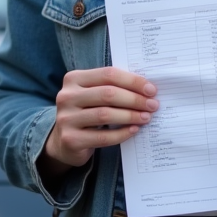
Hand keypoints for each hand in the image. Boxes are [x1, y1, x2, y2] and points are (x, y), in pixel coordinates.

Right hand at [39, 67, 157, 179]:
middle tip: (153, 105)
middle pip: (108, 94)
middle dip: (134, 99)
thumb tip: (147, 88)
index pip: (108, 74)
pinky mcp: (71, 139)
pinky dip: (122, 133)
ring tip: (146, 117)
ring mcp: (66, 118)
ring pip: (105, 115)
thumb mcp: (93, 94)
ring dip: (130, 116)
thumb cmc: (86, 112)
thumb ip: (112, 87)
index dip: (132, 81)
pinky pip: (103, 136)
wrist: (64, 141)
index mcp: (73, 79)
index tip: (151, 90)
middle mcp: (67, 96)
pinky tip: (134, 130)